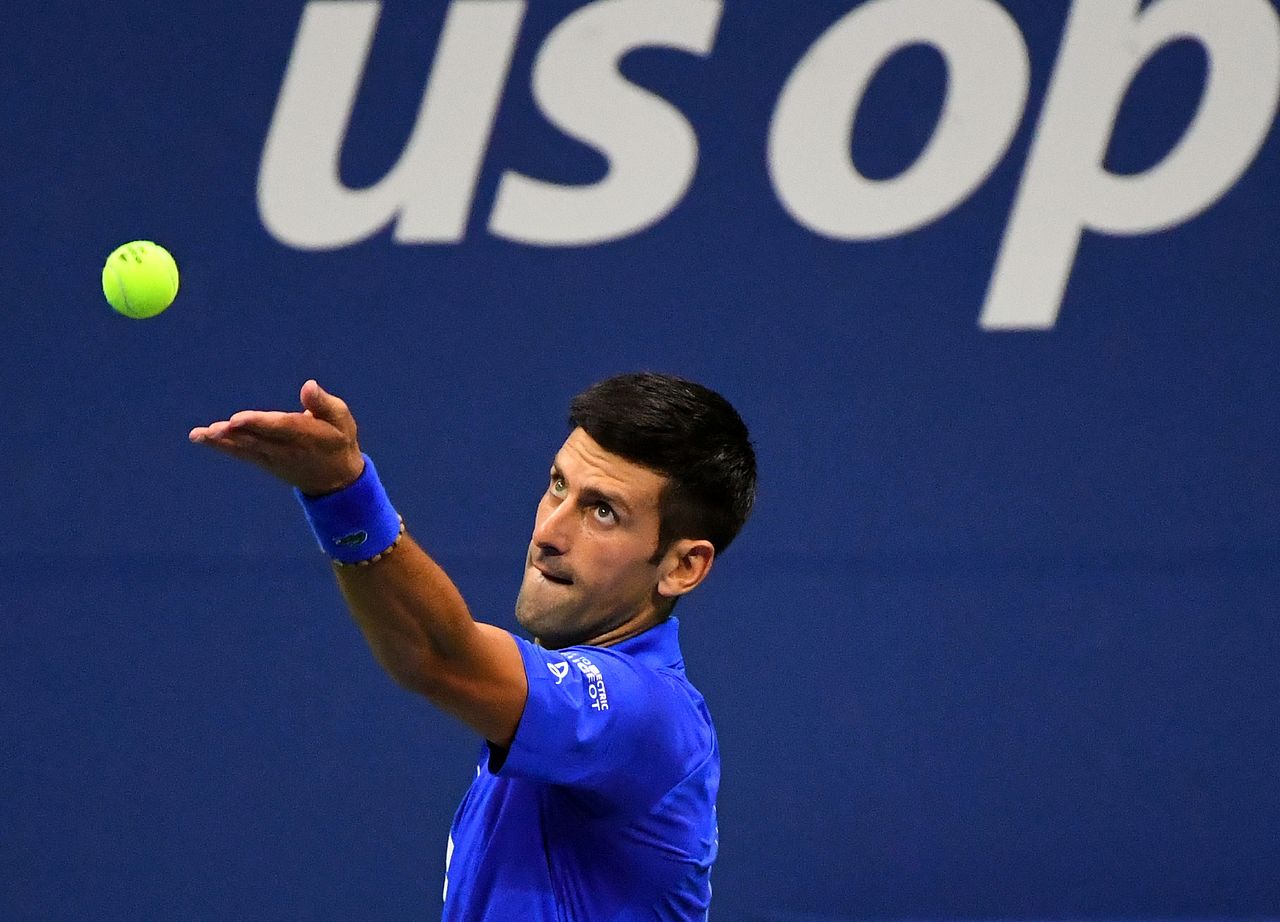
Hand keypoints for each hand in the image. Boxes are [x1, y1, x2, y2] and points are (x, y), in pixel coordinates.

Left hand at [189, 380, 365, 495]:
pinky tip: (202, 437)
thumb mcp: (341, 419)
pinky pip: (241, 454)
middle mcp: (287, 449)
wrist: (335, 480)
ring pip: (245, 449)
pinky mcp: (264, 463)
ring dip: (222, 442)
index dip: (258, 423)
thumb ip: (323, 403)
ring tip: (200, 434)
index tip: (237, 419)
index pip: (280, 428)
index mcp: (307, 435)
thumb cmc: (338, 440)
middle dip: (234, 434)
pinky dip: (222, 446)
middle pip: (257, 440)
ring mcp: (273, 459)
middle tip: (212, 429)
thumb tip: (308, 385)